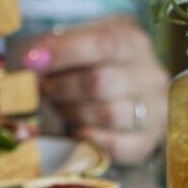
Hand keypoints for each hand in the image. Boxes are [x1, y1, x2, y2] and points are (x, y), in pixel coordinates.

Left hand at [22, 16, 168, 164]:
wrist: (123, 94)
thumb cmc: (91, 63)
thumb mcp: (79, 42)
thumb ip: (57, 45)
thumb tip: (33, 57)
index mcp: (133, 44)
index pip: (105, 44)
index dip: (65, 52)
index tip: (33, 60)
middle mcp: (151, 77)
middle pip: (100, 82)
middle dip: (62, 87)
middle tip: (45, 87)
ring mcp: (155, 110)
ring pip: (108, 114)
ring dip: (72, 112)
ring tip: (60, 105)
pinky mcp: (146, 141)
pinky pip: (115, 145)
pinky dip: (89, 138)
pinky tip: (77, 128)